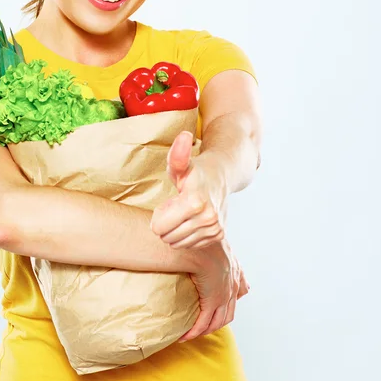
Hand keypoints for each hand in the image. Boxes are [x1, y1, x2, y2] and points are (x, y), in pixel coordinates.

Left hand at [151, 130, 227, 248]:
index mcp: (195, 201)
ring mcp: (214, 228)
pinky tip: (193, 219)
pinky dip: (188, 235)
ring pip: (177, 243)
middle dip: (166, 223)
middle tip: (175, 207)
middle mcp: (207, 217)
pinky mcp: (218, 235)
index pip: (158, 227)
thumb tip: (184, 136)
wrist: (222, 175)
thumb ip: (178, 154)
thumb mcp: (180, 164)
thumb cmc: (195, 170)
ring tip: (184, 212)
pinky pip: (190, 245)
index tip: (169, 201)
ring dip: (176, 230)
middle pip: (167, 237)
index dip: (158, 215)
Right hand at [179, 239, 249, 341]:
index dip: (233, 300)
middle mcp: (233, 286)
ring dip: (205, 330)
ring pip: (217, 321)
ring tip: (192, 334)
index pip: (241, 290)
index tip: (223, 303)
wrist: (203, 244)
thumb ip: (214, 246)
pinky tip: (185, 335)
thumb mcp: (215, 242)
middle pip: (228, 313)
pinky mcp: (212, 301)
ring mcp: (224, 295)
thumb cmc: (204, 241)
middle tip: (203, 326)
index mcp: (235, 271)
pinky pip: (203, 322)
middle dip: (217, 322)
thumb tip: (199, 241)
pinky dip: (195, 331)